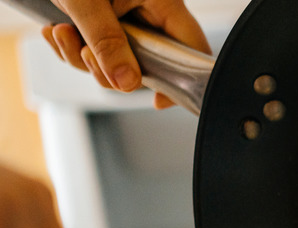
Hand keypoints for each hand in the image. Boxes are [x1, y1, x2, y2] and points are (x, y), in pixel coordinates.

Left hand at [41, 0, 209, 108]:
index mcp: (162, 3)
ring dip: (83, 58)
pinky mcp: (107, 25)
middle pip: (149, 64)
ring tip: (62, 32)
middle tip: (86, 53)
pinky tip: (58, 30)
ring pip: (118, 63)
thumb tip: (126, 83)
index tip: (159, 100)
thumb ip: (106, 42)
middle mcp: (150, 15)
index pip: (190, 49)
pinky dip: (73, 50)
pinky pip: (97, 54)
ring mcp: (129, 22)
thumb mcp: (86, 2)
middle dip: (111, 69)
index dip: (182, 79)